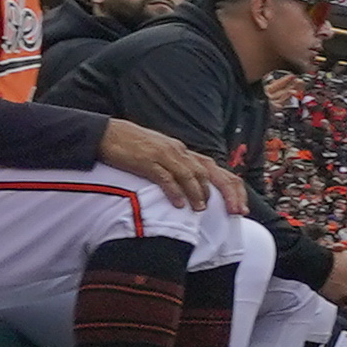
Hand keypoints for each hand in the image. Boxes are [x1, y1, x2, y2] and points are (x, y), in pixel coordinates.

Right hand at [99, 117, 244, 216]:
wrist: (107, 134)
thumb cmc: (132, 148)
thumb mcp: (160, 156)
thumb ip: (175, 170)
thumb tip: (189, 191)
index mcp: (183, 152)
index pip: (214, 169)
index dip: (231, 188)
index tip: (240, 207)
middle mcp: (178, 151)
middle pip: (209, 172)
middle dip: (225, 193)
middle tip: (233, 212)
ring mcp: (164, 155)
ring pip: (189, 174)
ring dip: (198, 193)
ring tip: (202, 210)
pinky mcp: (147, 161)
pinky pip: (165, 177)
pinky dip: (174, 191)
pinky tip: (179, 204)